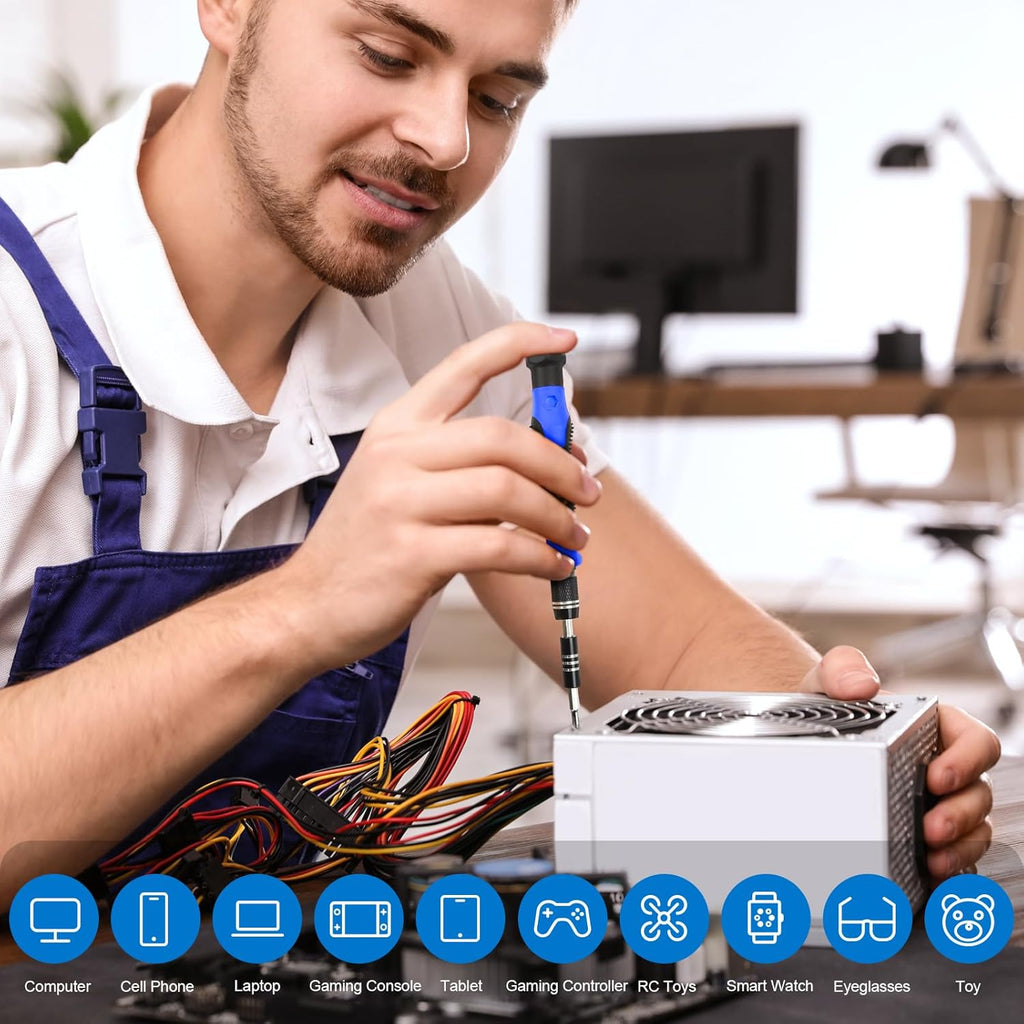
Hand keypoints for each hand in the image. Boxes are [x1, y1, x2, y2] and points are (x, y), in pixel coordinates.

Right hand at [275, 321, 601, 672]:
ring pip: (507, 491)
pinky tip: (554, 567)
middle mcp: (397, 454)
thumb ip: (460, 461)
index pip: (463, 364)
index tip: (564, 341)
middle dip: (560, 464)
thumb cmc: (369, 543)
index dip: (518, 343)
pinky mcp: (412, 555)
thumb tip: (547, 459)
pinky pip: (499, 547)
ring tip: (575, 536)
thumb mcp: (399, 481)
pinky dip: (541, 558)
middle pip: (502, 437)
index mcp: (397, 426)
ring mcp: (400, 503)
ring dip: (557, 517)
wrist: (310, 604)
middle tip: (586, 491)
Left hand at [801, 645, 1000, 877]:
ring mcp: (940, 803)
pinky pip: (952, 855)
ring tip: (932, 860)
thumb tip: (862, 683)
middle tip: (931, 829)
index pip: (978, 742)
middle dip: (961, 815)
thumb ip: (842, 669)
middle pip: (979, 793)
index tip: (937, 778)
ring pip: (973, 830)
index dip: (967, 762)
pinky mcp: (925, 834)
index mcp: (938, 727)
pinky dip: (947, 869)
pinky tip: (930, 878)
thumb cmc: (830, 710)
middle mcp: (948, 766)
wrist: (808, 742)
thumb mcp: (828, 682)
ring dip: (959, 848)